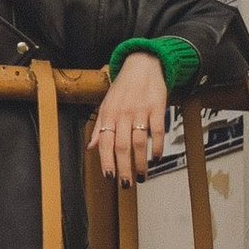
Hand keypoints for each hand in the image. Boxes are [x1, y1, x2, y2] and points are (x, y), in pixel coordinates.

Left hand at [88, 55, 168, 184]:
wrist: (143, 64)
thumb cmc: (123, 87)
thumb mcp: (106, 104)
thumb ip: (99, 127)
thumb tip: (91, 148)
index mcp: (109, 115)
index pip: (105, 142)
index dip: (106, 161)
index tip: (110, 177)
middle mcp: (123, 114)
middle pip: (122, 146)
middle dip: (124, 168)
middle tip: (127, 184)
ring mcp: (140, 111)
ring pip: (139, 142)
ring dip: (141, 162)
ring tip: (142, 176)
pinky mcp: (157, 107)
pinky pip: (157, 130)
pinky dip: (157, 146)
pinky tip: (157, 157)